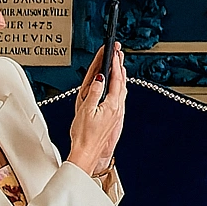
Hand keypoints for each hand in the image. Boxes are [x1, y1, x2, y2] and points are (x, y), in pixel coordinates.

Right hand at [66, 44, 125, 177]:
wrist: (87, 153)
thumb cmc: (84, 135)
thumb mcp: (86, 110)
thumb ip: (94, 92)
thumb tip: (100, 78)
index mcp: (112, 105)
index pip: (116, 79)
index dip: (115, 64)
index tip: (114, 52)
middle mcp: (118, 109)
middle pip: (122, 83)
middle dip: (120, 67)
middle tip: (119, 53)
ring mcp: (117, 114)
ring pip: (122, 90)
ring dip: (121, 76)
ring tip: (119, 65)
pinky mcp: (114, 118)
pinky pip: (119, 98)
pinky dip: (118, 87)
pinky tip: (116, 87)